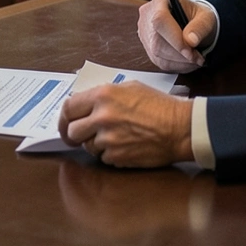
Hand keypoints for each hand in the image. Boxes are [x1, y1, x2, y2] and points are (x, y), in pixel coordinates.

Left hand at [57, 81, 193, 167]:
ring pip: (87, 146)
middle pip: (71, 131)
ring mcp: (108, 139)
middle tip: (83, 135)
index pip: (68, 107)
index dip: (64, 117)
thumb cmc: (159, 106)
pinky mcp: (117, 157)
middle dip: (76, 134)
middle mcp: (101, 117)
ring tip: (116, 137)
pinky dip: (110, 154)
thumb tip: (85, 104)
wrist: (181, 128)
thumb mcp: (130, 88)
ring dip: (96, 144)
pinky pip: (103, 158)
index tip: (67, 123)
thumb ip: (104, 95)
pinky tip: (126, 145)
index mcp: (103, 95)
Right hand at [138, 0, 211, 72]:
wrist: (192, 21)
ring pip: (157, 53)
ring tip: (195, 59)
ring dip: (179, 61)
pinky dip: (176, 65)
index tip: (190, 51)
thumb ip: (200, 26)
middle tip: (198, 58)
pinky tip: (187, 62)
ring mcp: (145, 31)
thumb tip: (191, 40)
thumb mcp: (206, 17)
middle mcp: (148, 14)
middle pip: (157, 40)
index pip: (160, 20)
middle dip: (180, 54)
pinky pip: (158, 61)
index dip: (174, 38)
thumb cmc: (198, 16)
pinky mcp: (147, 46)